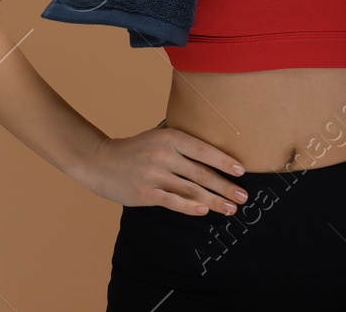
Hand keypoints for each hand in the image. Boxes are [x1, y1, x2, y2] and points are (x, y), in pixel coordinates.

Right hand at [79, 125, 251, 216]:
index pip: (203, 150)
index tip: (241, 171)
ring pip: (191, 190)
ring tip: (231, 208)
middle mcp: (164, 155)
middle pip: (201, 173)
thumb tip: (211, 135)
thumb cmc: (135, 149)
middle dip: (225, 186)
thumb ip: (181, 137)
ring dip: (214, 201)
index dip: (224, 161)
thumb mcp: (158, 135)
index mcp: (170, 138)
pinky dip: (189, 207)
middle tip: (244, 196)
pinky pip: (172, 201)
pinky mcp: (145, 193)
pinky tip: (204, 211)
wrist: (101, 162)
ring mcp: (154, 175)